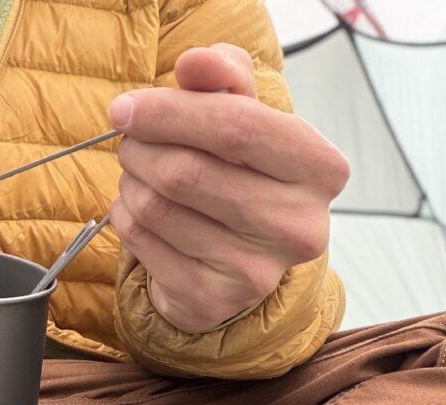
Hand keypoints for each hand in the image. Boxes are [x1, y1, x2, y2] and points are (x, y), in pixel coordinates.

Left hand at [108, 44, 348, 332]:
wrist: (237, 256)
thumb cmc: (241, 171)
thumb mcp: (244, 114)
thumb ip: (224, 76)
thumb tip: (195, 63)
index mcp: (321, 169)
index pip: (238, 126)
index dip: (170, 112)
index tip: (126, 108)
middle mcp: (299, 226)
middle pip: (186, 171)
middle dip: (141, 148)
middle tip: (131, 143)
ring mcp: (257, 272)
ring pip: (156, 206)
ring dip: (131, 181)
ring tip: (140, 175)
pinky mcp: (211, 300)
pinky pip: (141, 242)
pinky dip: (125, 216)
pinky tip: (138, 209)